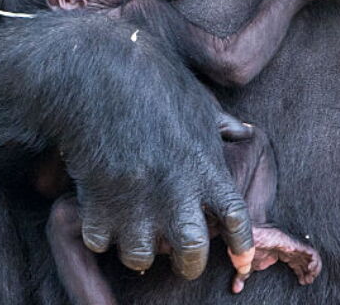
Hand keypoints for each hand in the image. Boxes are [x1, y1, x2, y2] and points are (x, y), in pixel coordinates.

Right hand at [53, 31, 255, 280]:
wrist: (97, 76)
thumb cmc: (152, 81)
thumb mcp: (199, 101)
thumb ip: (220, 126)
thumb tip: (243, 131)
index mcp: (205, 170)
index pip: (236, 221)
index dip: (242, 247)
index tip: (242, 263)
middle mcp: (175, 196)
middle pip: (192, 254)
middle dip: (189, 262)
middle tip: (182, 257)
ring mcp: (134, 206)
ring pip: (142, 258)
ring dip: (141, 249)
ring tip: (138, 233)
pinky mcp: (97, 207)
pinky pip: (100, 243)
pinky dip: (101, 234)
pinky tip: (102, 215)